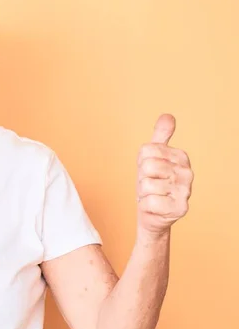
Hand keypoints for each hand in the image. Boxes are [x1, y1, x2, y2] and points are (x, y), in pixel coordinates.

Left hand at [136, 114, 193, 237]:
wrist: (153, 213)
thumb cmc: (151, 182)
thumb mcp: (152, 157)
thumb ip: (160, 136)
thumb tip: (168, 115)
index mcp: (180, 156)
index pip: (146, 151)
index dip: (141, 163)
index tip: (149, 171)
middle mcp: (187, 172)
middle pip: (147, 166)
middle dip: (142, 178)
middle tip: (150, 185)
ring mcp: (186, 191)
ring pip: (146, 185)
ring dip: (143, 193)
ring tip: (153, 196)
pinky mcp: (180, 208)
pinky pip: (148, 202)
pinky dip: (145, 206)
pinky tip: (155, 207)